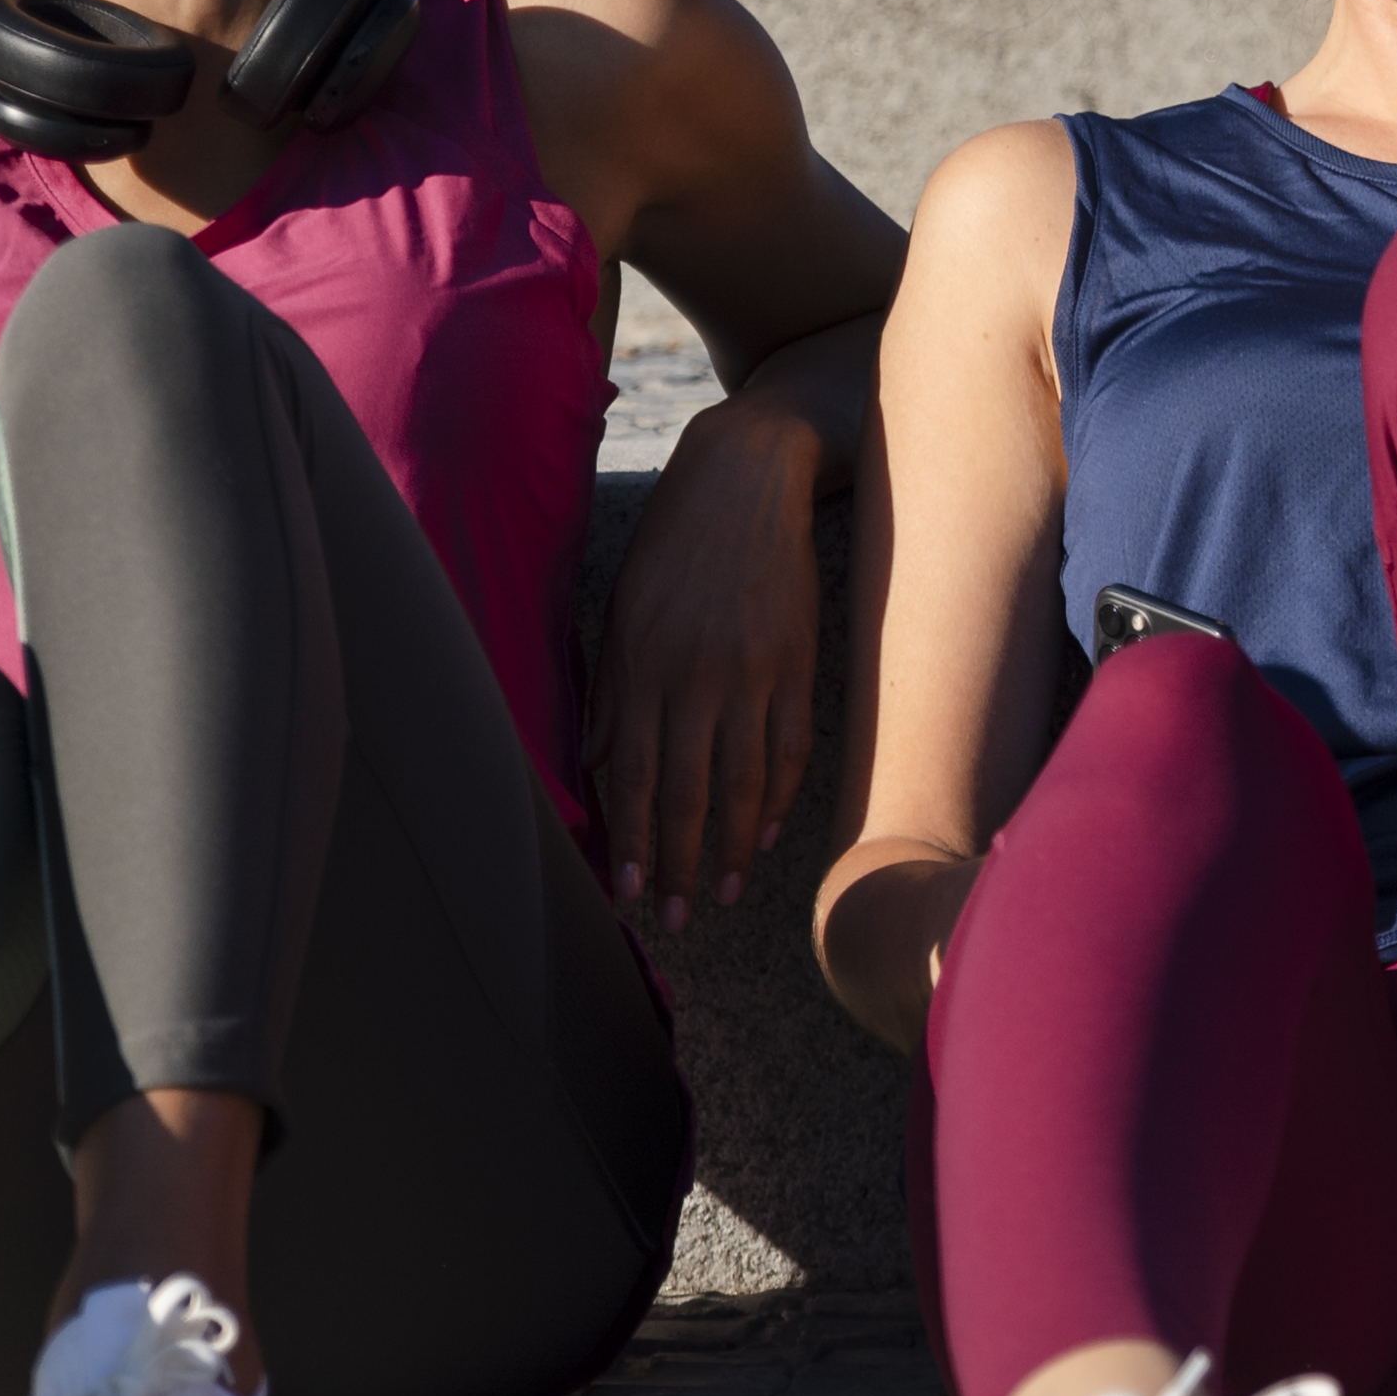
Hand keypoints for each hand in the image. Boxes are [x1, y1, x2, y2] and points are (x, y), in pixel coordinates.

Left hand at [583, 392, 828, 916]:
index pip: (631, 773)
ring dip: (728, 849)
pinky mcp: (798, 663)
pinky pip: (790, 749)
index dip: (627, 839)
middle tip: (672, 917)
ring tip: (720, 896)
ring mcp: (754, 671)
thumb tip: (598, 768)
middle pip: (685, 791)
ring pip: (742, 782)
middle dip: (675, 863)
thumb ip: (613, 692)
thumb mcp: (624, 608)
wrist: (747, 478)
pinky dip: (779, 800)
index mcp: (644, 662)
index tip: (622, 891)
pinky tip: (763, 837)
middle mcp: (698, 674)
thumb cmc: (672, 544)